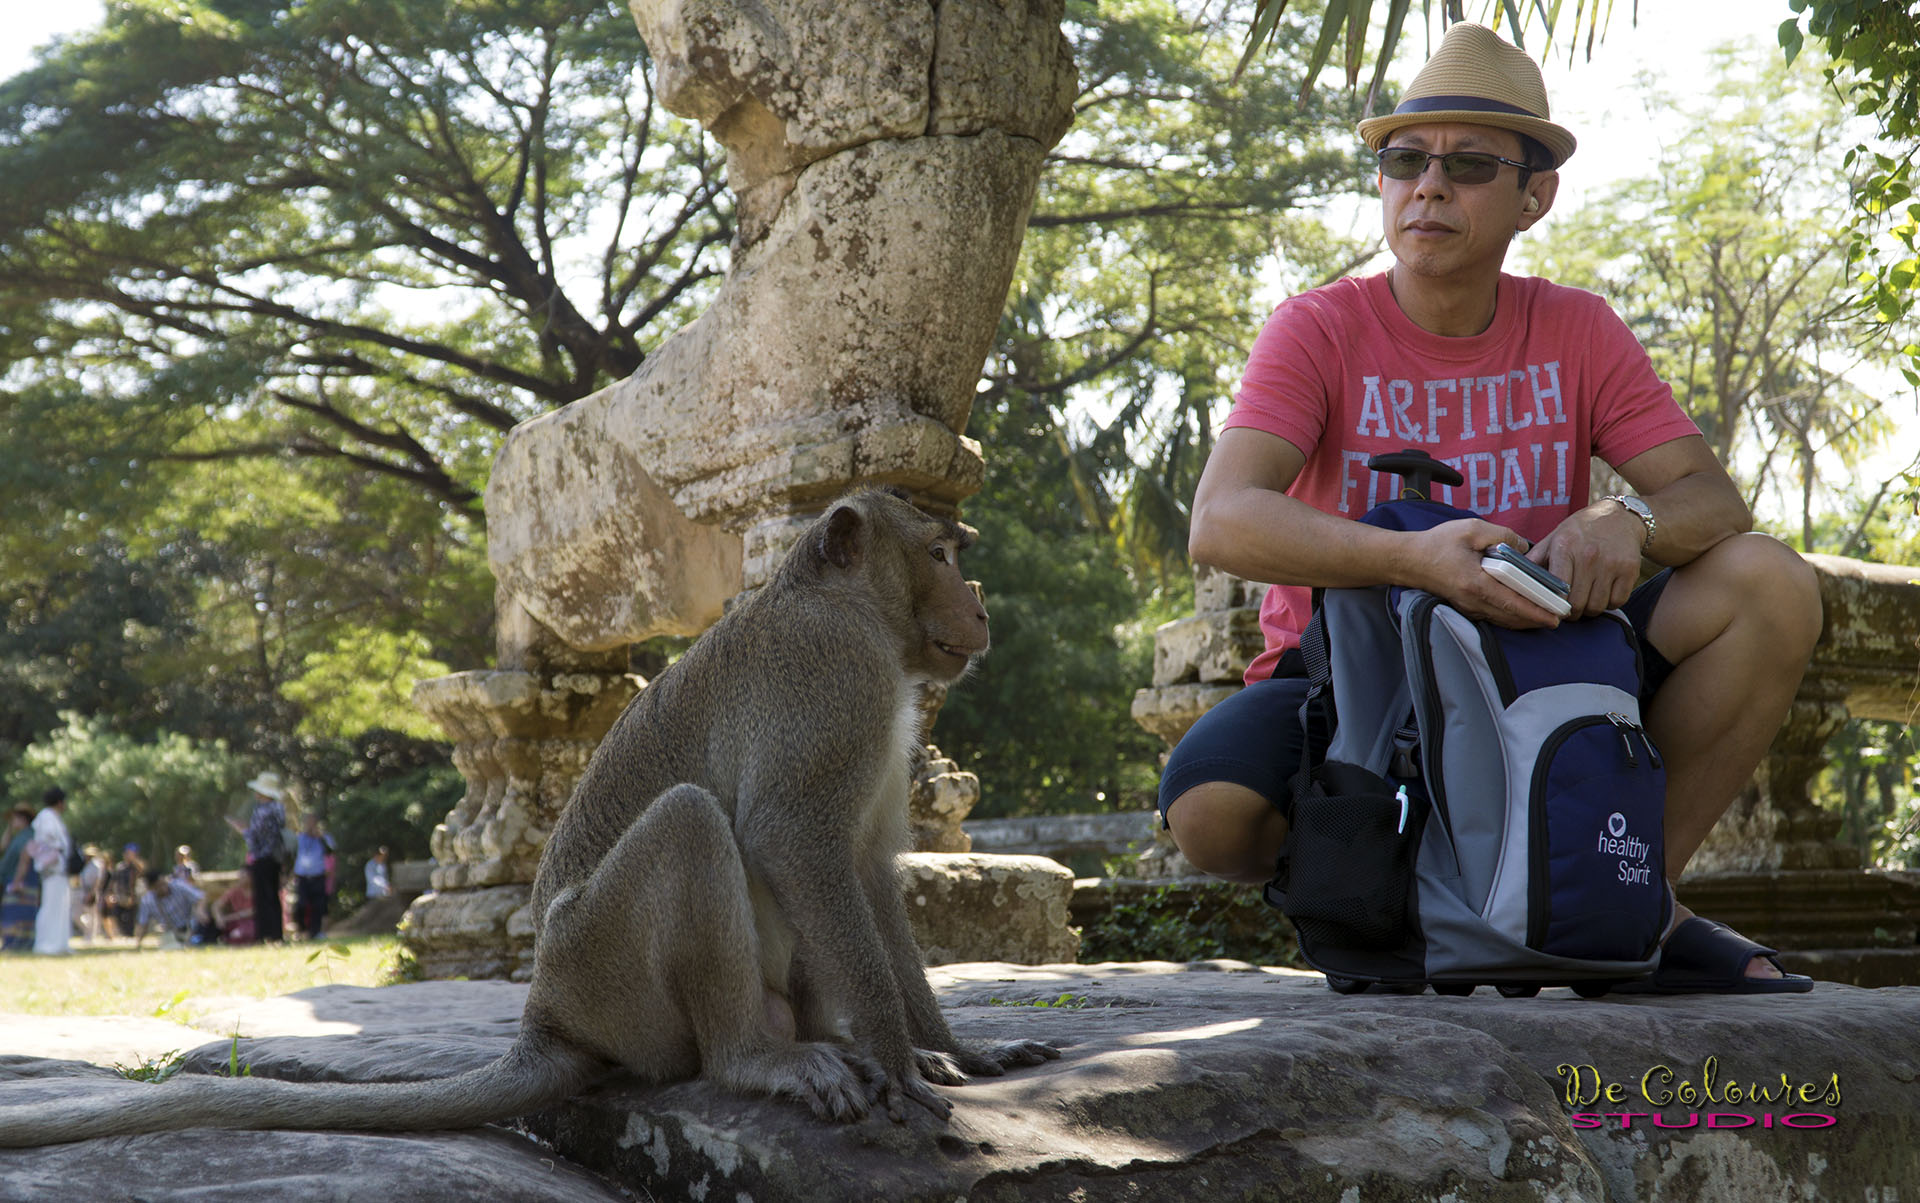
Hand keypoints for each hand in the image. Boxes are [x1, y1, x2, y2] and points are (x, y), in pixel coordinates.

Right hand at [1406, 519, 1561, 628]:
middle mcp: (1473, 601)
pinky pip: (1494, 616)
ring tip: (1546, 615)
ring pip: (1503, 620)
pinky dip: (1511, 616)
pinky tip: (1523, 611)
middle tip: (1559, 616)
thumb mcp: (1473, 529)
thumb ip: (1503, 536)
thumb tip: (1523, 548)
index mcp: (1476, 583)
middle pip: (1512, 618)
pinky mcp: (1466, 607)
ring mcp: (1468, 607)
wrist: (1408, 560)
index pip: (1513, 603)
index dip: (1536, 611)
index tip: (1556, 616)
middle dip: (1536, 619)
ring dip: (1525, 620)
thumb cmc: (1438, 543)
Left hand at [1529, 501, 1645, 618]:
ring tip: (1585, 601)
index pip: (1557, 589)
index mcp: (1565, 547)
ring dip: (1589, 610)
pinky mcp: (1630, 570)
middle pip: (1577, 604)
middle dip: (1571, 613)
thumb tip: (1513, 578)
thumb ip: (1535, 559)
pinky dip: (1609, 603)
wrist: (1620, 517)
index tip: (1552, 607)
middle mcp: (1589, 556)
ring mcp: (1612, 564)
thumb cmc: (1581, 530)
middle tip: (1568, 609)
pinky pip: (1617, 601)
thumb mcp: (1554, 537)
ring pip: (1598, 606)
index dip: (1553, 604)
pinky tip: (1602, 593)